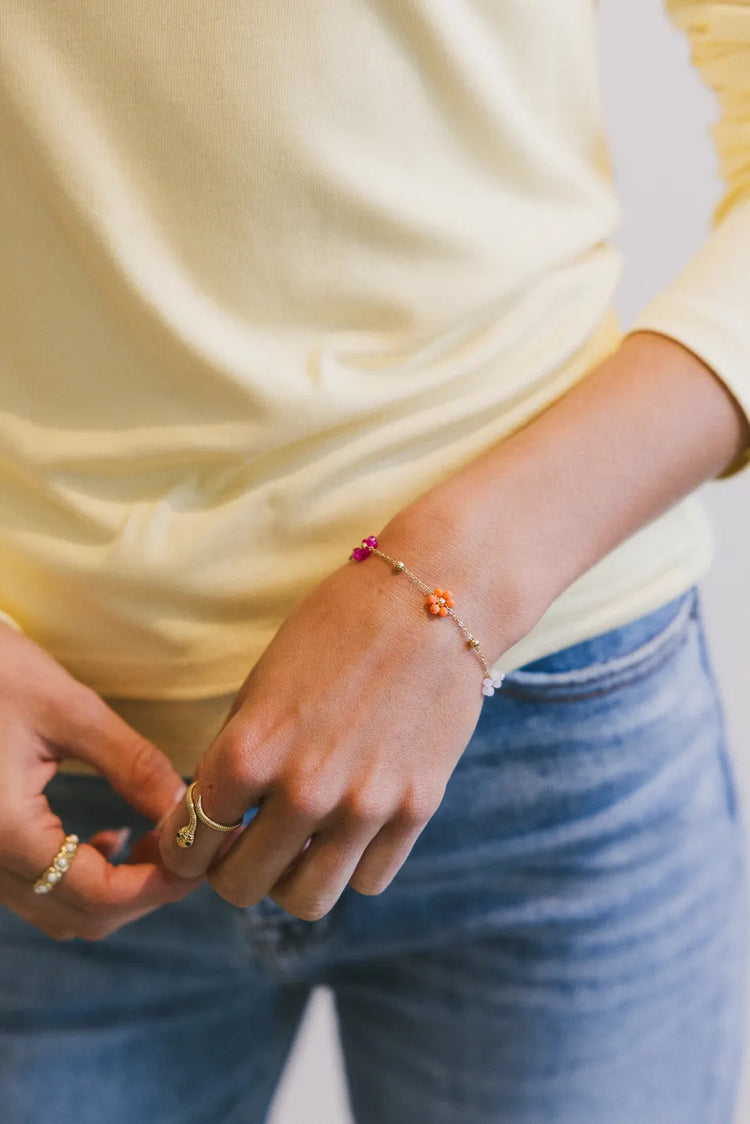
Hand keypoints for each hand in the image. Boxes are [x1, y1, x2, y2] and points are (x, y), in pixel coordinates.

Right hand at [0, 622, 201, 940]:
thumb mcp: (69, 709)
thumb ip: (131, 763)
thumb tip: (185, 807)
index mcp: (7, 832)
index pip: (98, 894)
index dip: (159, 886)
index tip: (202, 859)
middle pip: (83, 915)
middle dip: (145, 889)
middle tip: (189, 845)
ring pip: (61, 910)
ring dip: (118, 888)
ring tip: (159, 839)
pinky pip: (39, 889)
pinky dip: (84, 878)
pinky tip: (110, 838)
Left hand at [158, 514, 525, 920]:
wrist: (435, 600)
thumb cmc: (340, 626)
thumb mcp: (265, 681)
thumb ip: (240, 752)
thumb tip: (217, 812)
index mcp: (252, 748)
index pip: (191, 841)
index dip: (186, 848)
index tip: (198, 841)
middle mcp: (306, 787)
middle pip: (242, 887)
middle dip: (232, 871)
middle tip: (245, 845)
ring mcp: (366, 804)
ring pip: (307, 900)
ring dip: (292, 880)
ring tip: (298, 847)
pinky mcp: (418, 808)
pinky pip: (368, 878)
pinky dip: (352, 863)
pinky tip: (350, 828)